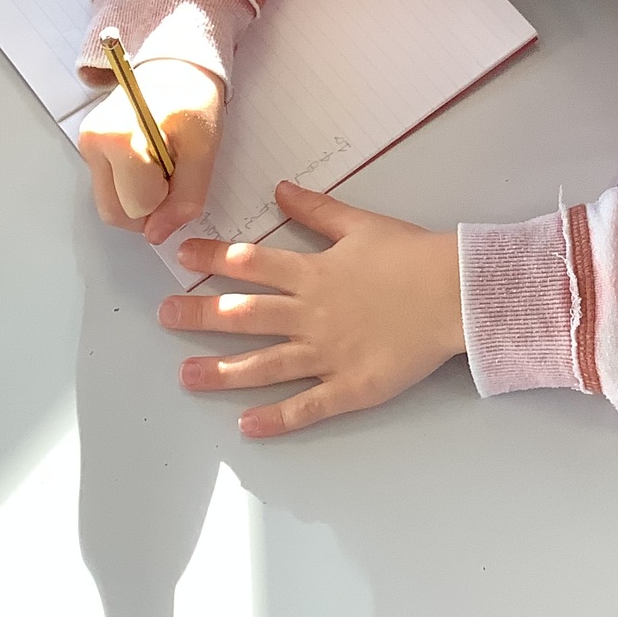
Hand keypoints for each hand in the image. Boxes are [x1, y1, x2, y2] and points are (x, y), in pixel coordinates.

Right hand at [78, 58, 223, 243]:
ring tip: (160, 165)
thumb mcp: (205, 150)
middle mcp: (94, 142)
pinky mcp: (87, 147)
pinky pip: (108, 187)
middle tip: (172, 173)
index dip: (165, 200)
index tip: (179, 171)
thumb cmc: (194, 101)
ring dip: (138, 197)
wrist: (177, 67)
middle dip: (148, 206)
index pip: (138, 207)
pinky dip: (129, 185)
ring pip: (109, 203)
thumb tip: (157, 234)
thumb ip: (186, 197)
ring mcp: (87, 145)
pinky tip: (147, 161)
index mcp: (121, 139)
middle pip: (115, 212)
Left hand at [159, 182, 465, 436]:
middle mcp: (311, 314)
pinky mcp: (350, 387)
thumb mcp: (361, 223)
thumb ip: (316, 211)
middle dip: (200, 316)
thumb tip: (279, 190)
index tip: (179, 255)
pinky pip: (306, 407)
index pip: (251, 263)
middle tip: (163, 318)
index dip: (212, 258)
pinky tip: (245, 427)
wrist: (455, 293)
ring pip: (265, 365)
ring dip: (222, 372)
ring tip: (186, 376)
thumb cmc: (411, 256)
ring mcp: (327, 354)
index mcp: (314, 272)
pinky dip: (275, 419)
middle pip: (246, 314)